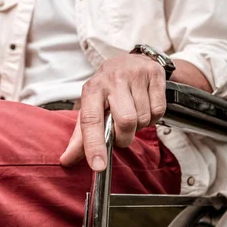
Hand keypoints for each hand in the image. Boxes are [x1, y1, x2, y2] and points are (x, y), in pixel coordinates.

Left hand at [60, 54, 166, 170]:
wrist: (130, 60)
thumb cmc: (108, 89)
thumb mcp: (91, 107)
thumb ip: (80, 136)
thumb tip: (67, 160)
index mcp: (92, 89)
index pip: (91, 120)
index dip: (94, 145)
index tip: (98, 166)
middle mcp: (112, 79)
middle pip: (126, 121)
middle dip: (126, 136)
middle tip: (122, 131)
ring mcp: (135, 74)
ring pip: (144, 118)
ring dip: (140, 125)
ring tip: (134, 112)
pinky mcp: (154, 73)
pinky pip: (159, 110)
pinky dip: (154, 117)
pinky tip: (146, 105)